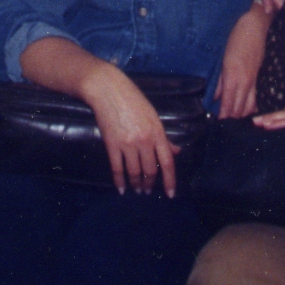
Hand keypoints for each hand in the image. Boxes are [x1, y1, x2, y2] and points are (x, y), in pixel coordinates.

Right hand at [82, 64, 179, 195]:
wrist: (108, 90)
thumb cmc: (132, 99)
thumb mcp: (153, 116)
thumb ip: (164, 137)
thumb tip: (175, 151)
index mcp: (157, 133)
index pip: (167, 163)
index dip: (170, 181)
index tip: (170, 194)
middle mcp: (144, 141)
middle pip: (150, 171)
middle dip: (149, 185)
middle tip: (147, 191)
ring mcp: (128, 144)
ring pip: (135, 172)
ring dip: (136, 185)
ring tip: (136, 190)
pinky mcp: (112, 144)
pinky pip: (117, 169)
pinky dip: (119, 181)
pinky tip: (121, 188)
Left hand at [216, 4, 270, 118]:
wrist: (254, 26)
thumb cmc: (234, 38)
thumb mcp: (221, 58)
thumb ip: (218, 80)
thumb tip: (214, 97)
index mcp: (233, 76)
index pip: (228, 104)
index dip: (223, 115)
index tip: (217, 121)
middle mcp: (245, 81)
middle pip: (240, 109)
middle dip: (231, 117)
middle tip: (222, 121)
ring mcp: (253, 80)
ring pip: (250, 106)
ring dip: (241, 114)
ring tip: (232, 117)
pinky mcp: (257, 76)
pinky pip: (255, 97)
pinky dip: (249, 106)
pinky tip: (244, 108)